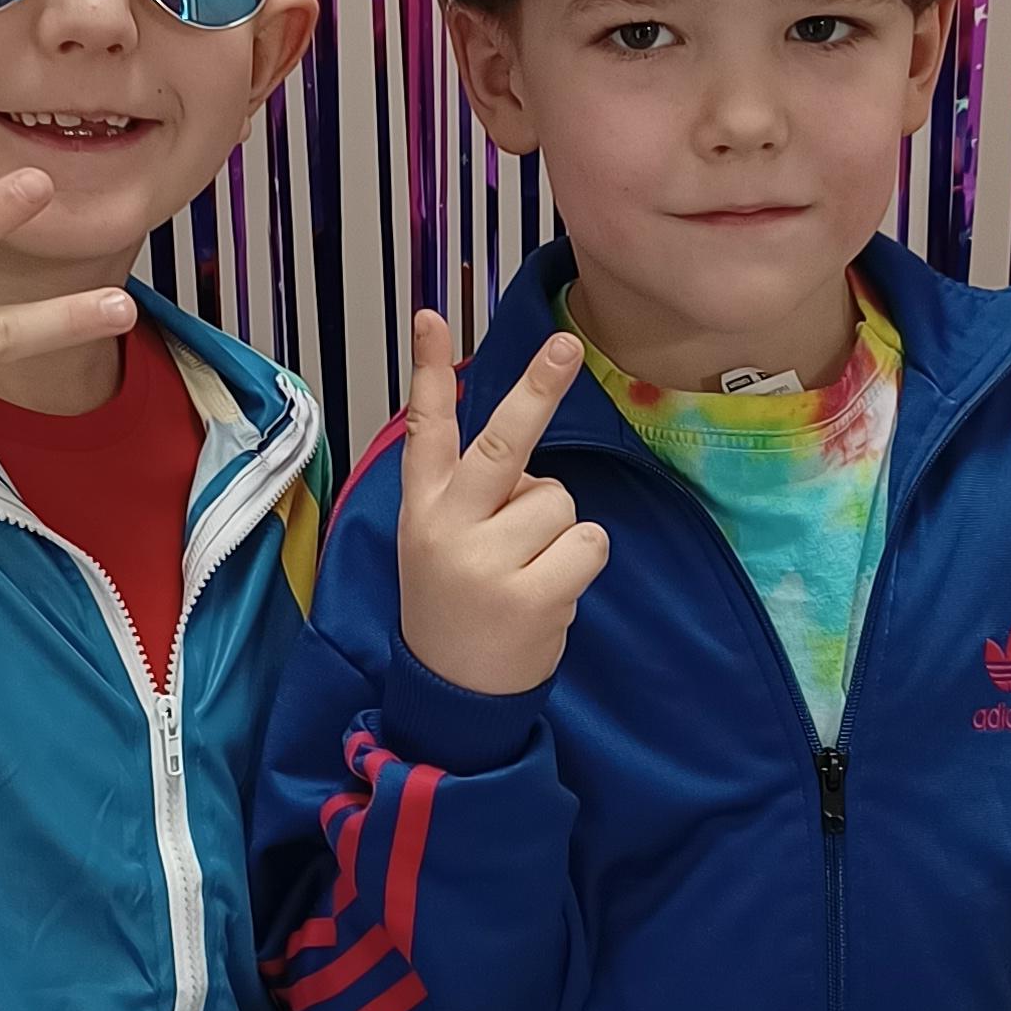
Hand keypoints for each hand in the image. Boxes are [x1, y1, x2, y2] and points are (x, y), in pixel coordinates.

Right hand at [397, 308, 608, 698]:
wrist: (452, 696)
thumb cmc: (457, 603)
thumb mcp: (436, 542)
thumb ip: (469, 495)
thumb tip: (527, 462)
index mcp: (423, 507)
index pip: (425, 428)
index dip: (426, 369)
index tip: (430, 314)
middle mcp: (448, 527)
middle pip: (502, 443)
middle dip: (538, 389)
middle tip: (566, 344)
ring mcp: (487, 562)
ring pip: (560, 500)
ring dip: (558, 530)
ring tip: (527, 570)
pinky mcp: (529, 595)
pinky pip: (587, 542)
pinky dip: (580, 562)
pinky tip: (548, 591)